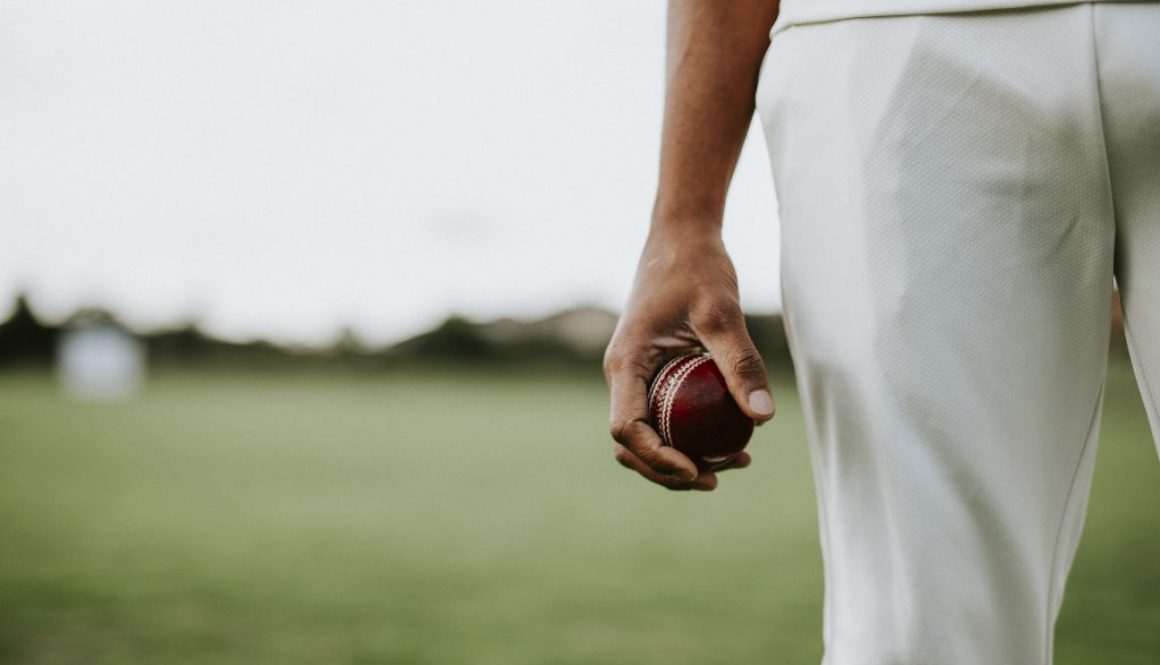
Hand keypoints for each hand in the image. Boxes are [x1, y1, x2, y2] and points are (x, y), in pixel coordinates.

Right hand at [603, 226, 775, 490]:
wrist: (681, 237)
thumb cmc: (698, 268)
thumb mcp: (723, 314)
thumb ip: (740, 364)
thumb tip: (763, 418)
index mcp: (625, 364)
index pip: (627, 428)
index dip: (657, 458)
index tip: (697, 469)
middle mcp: (622, 374)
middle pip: (631, 443)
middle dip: (669, 470)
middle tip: (719, 477)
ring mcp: (635, 376)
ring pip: (646, 434)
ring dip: (679, 458)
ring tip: (732, 462)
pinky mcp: (652, 372)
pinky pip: (662, 416)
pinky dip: (687, 436)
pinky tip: (730, 438)